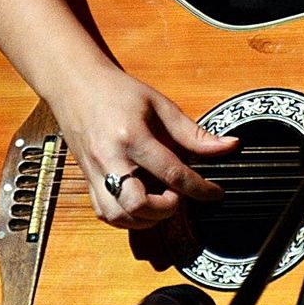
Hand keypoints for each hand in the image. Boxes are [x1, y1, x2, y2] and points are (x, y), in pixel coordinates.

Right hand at [52, 65, 238, 229]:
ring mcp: (94, 173)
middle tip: (179, 196)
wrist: (75, 85)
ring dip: (146, 219)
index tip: (216, 193)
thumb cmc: (117, 92)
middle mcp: (110, 159)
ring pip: (118, 216)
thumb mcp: (160, 105)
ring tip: (161, 201)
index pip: (171, 173)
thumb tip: (228, 147)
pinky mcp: (86, 180)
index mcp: (131, 137)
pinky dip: (127, 217)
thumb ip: (194, 132)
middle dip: (166, 210)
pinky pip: (105, 213)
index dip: (199, 188)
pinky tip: (142, 204)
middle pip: (137, 204)